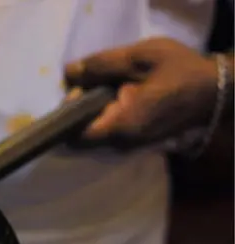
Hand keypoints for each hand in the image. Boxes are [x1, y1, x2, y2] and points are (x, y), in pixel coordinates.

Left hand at [65, 38, 219, 147]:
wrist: (216, 91)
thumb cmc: (180, 71)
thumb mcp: (140, 57)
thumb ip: (101, 65)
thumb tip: (69, 73)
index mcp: (121, 125)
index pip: (74, 136)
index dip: (67, 114)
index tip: (76, 91)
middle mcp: (122, 143)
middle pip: (82, 137)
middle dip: (79, 113)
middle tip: (90, 85)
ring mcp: (130, 146)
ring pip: (96, 135)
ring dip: (93, 114)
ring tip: (107, 89)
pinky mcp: (137, 143)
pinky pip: (110, 134)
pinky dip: (106, 118)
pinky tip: (119, 97)